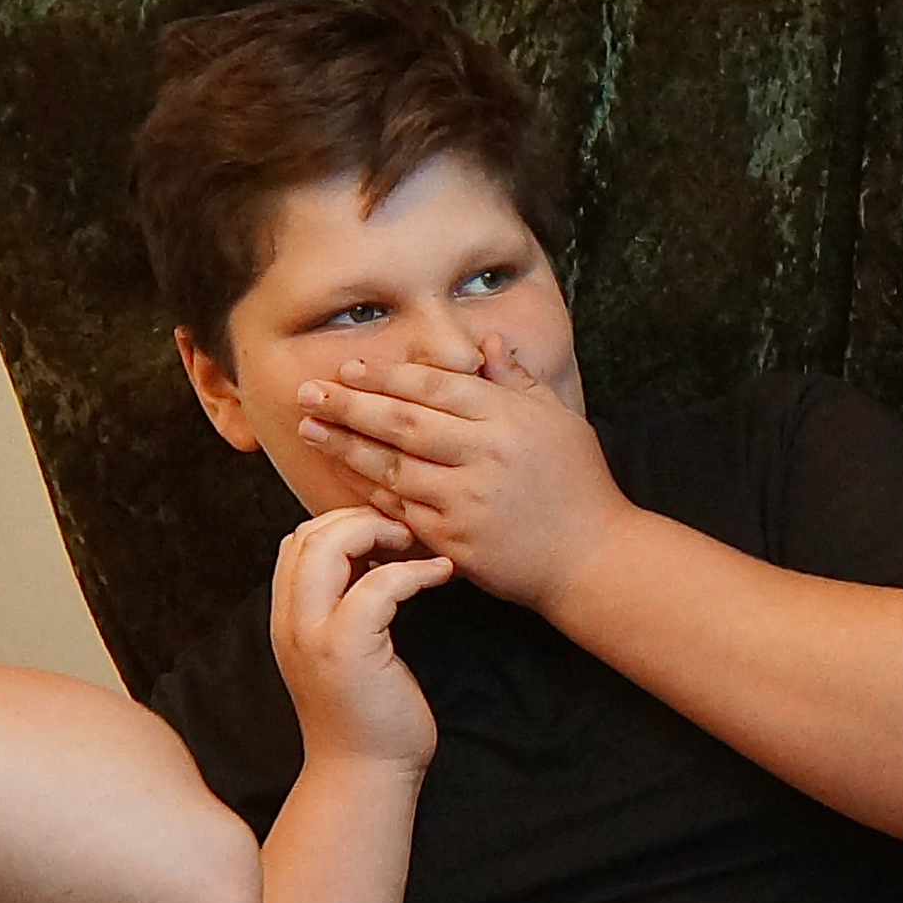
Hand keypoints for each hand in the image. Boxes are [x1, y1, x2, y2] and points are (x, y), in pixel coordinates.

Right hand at [266, 506, 450, 771]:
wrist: (366, 774)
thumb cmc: (369, 716)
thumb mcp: (345, 652)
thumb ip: (343, 607)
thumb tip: (371, 559)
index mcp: (289, 619)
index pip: (297, 541)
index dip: (340, 524)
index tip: (384, 536)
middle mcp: (292, 623)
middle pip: (308, 534)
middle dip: (358, 518)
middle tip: (402, 533)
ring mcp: (315, 636)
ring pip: (328, 547)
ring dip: (378, 534)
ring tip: (415, 547)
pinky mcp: (348, 650)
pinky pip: (378, 586)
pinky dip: (414, 571)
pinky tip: (440, 576)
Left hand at [298, 342, 626, 609]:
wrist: (593, 558)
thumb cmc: (579, 485)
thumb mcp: (560, 420)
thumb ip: (518, 381)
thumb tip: (486, 343)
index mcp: (508, 418)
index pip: (435, 386)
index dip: (387, 375)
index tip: (350, 368)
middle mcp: (484, 455)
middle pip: (402, 422)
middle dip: (349, 404)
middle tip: (308, 392)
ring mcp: (466, 500)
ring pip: (392, 467)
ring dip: (345, 447)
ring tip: (310, 429)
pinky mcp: (455, 541)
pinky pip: (400, 510)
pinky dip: (369, 492)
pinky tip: (344, 476)